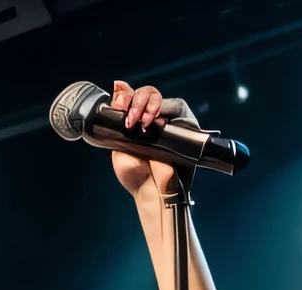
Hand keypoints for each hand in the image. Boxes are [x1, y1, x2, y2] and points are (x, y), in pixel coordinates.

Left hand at [108, 80, 194, 197]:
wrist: (149, 191)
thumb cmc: (134, 173)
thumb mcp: (118, 144)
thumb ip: (117, 118)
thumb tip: (118, 86)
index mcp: (135, 122)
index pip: (132, 97)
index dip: (125, 97)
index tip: (118, 108)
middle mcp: (152, 118)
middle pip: (146, 92)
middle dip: (136, 102)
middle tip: (130, 122)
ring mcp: (167, 121)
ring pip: (159, 96)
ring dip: (147, 105)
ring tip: (141, 125)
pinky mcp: (183, 125)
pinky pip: (176, 107)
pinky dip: (162, 110)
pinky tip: (152, 123)